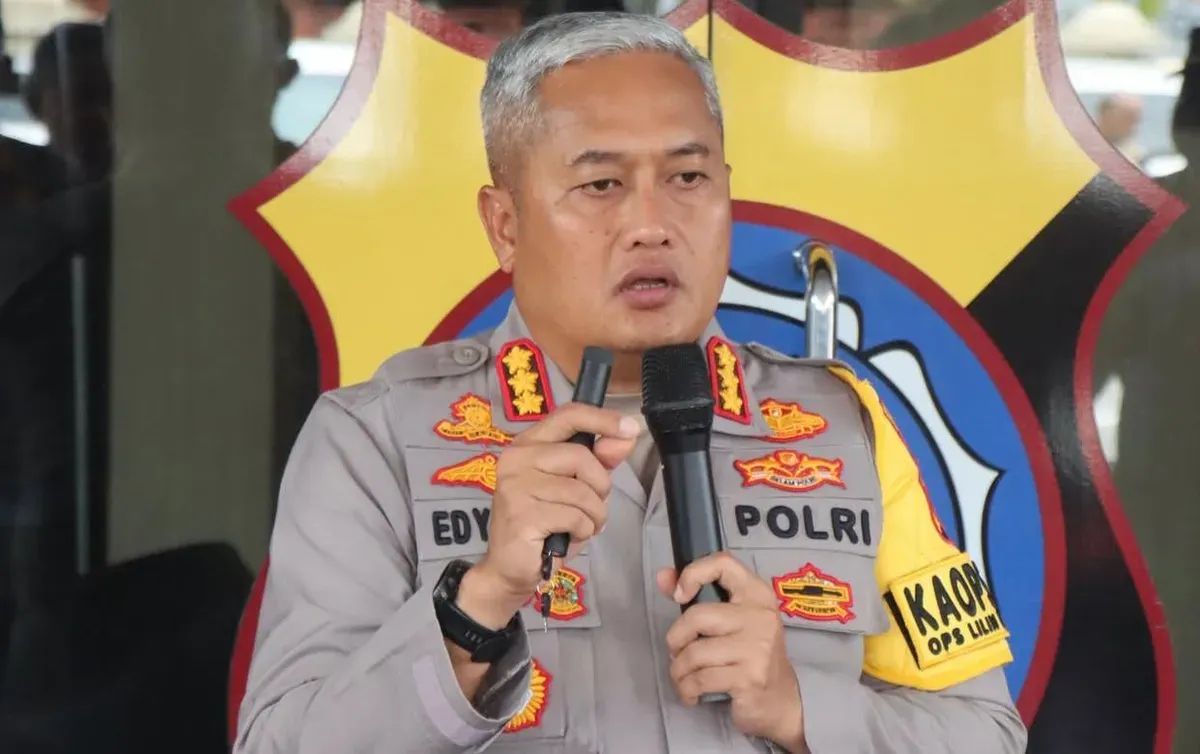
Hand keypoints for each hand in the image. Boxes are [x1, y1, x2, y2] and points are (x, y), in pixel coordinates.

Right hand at [462, 403, 638, 622]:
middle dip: (600, 486)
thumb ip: (599, 460)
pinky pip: (574, 516)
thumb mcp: (576, 487)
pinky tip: (568, 537)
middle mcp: (517, 459)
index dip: (603, 419)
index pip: (568, 415)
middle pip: (581, 456)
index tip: (631, 427)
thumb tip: (627, 434)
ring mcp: (515, 486)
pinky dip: (582, 530)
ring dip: (593, 515)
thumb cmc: (544, 525)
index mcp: (528, 444)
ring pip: (581, 491)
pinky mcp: (521, 515)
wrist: (510, 568)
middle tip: (591, 508)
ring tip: (580, 526)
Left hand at [657, 552, 808, 753]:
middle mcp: (760, 615)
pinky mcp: (750, 677)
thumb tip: (662, 576)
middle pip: (697, 617)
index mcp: (757, 594)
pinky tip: (691, 692)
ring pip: (694, 654)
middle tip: (678, 653)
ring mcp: (757, 647)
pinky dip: (687, 689)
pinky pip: (700, 680)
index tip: (679, 595)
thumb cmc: (749, 655)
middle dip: (676, 639)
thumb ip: (696, 595)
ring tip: (684, 676)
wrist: (780, 700)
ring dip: (679, 670)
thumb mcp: (729, 620)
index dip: (693, 573)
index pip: (723, 563)